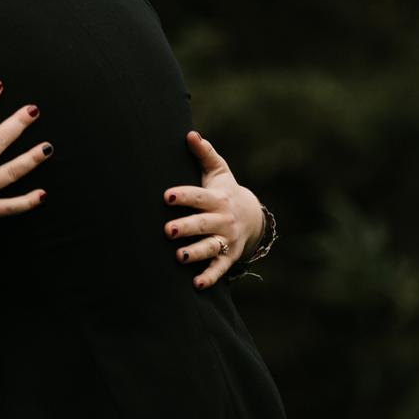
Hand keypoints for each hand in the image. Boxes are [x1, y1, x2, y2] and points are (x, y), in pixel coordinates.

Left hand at [162, 131, 265, 289]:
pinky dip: (209, 277)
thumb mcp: (218, 171)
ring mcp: (226, 240)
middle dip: (185, 227)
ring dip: (195, 253)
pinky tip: (195, 284)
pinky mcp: (228, 257)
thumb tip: (190, 134)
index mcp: (217, 199)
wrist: (252, 216)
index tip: (166, 196)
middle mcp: (223, 220)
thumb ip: (203, 154)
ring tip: (179, 257)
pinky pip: (219, 269)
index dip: (183, 196)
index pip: (199, 197)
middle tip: (166, 231)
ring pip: (210, 248)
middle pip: (202, 224)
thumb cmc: (224, 191)